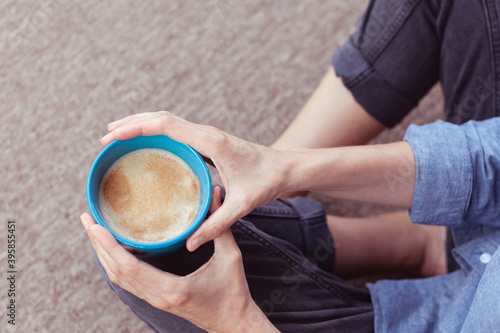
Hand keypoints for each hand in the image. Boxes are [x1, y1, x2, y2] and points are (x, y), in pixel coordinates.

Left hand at [80, 186, 276, 332]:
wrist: (233, 324)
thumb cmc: (234, 294)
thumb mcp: (231, 257)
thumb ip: (220, 226)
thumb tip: (217, 195)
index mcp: (172, 288)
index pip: (129, 267)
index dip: (108, 246)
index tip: (95, 226)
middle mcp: (158, 297)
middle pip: (116, 272)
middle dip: (98, 245)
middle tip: (87, 219)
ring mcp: (156, 300)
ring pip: (119, 279)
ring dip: (104, 255)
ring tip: (94, 231)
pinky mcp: (158, 299)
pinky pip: (129, 282)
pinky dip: (116, 265)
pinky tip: (114, 250)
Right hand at [101, 111, 293, 250]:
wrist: (286, 168)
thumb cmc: (267, 181)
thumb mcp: (243, 205)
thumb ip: (217, 224)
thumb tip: (189, 242)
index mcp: (211, 142)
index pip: (167, 125)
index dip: (138, 127)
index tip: (114, 134)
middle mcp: (207, 133)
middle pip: (162, 117)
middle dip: (132, 123)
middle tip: (106, 137)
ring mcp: (208, 135)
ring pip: (168, 121)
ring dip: (142, 124)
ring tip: (117, 135)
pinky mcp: (209, 141)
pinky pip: (177, 130)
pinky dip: (156, 131)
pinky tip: (146, 143)